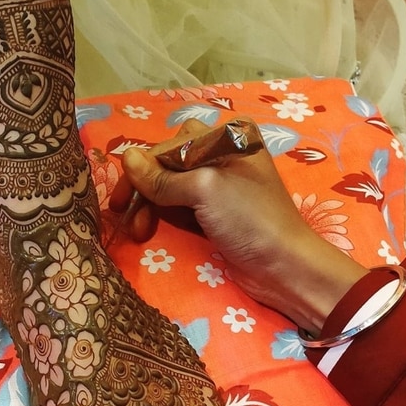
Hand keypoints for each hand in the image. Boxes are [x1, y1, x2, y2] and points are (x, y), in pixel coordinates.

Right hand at [115, 117, 367, 334]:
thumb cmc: (250, 219)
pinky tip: (148, 229)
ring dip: (149, 206)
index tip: (121, 199)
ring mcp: (217, 185)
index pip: (169, 146)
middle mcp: (220, 154)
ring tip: (138, 233)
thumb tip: (125, 157)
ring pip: (169, 186)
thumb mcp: (204, 190)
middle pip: (166, 164)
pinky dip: (161, 216)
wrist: (284, 268)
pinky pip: (178, 206)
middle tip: (125, 218)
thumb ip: (163, 176)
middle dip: (144, 190)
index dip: (142, 171)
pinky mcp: (214, 213)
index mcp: (224, 138)